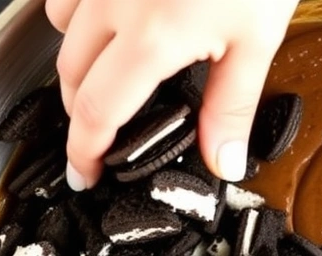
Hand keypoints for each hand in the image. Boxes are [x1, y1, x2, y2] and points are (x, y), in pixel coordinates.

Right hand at [45, 0, 299, 189]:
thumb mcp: (258, 39)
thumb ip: (232, 106)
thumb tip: (223, 160)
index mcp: (153, 37)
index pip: (96, 111)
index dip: (84, 151)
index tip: (84, 172)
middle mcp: (115, 1)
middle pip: (70, 75)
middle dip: (81, 112)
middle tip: (102, 133)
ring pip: (63, 25)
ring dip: (80, 58)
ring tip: (112, 73)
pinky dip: (81, 10)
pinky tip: (112, 17)